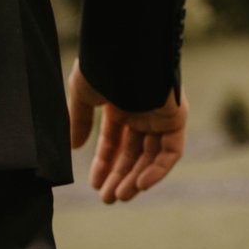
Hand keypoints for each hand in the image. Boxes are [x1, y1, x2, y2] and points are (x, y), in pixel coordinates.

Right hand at [68, 63, 185, 203]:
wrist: (125, 49)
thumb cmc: (101, 67)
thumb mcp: (82, 96)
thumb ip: (79, 121)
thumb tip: (72, 147)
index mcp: (120, 105)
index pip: (114, 142)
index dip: (104, 164)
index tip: (94, 184)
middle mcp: (142, 112)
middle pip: (133, 153)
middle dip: (120, 176)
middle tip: (108, 199)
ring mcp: (160, 116)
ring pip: (151, 156)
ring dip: (137, 178)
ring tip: (120, 197)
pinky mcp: (176, 118)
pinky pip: (171, 151)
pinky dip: (158, 169)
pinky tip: (141, 184)